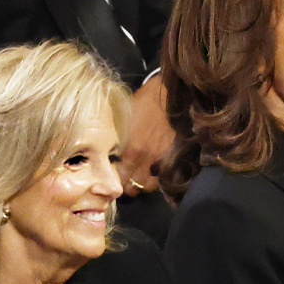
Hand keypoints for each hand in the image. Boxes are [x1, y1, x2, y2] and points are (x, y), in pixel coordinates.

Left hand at [122, 74, 172, 193]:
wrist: (169, 95)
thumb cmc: (143, 102)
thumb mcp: (122, 119)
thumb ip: (116, 139)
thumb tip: (109, 151)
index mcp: (131, 151)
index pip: (120, 178)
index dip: (114, 180)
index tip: (111, 177)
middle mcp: (146, 160)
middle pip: (134, 187)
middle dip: (127, 186)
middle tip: (124, 179)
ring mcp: (162, 161)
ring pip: (150, 186)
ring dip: (142, 184)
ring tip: (138, 177)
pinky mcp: (174, 158)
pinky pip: (164, 177)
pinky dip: (157, 178)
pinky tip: (153, 172)